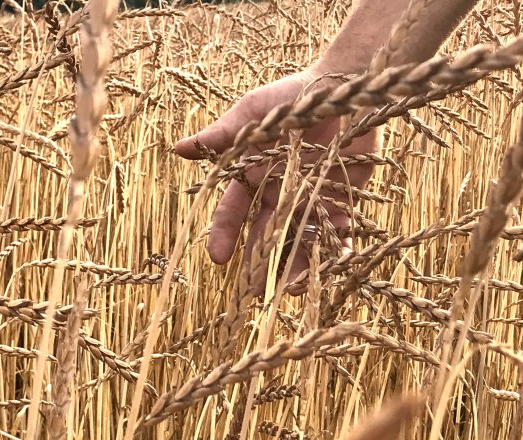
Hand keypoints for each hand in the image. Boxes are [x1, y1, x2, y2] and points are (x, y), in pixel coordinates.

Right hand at [175, 65, 378, 283]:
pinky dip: (336, 247)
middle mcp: (278, 194)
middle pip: (265, 235)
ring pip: (298, 239)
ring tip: (291, 288)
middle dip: (258, 263)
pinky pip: (337, 230)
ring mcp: (309, 200)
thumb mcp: (253, 114)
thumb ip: (221, 135)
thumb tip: (178, 148)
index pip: (233, 212)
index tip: (217, 258)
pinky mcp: (342, 200)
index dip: (224, 234)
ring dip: (294, 263)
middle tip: (254, 292)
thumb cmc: (292, 96)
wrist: (344, 86)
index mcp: (253, 177)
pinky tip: (335, 261)